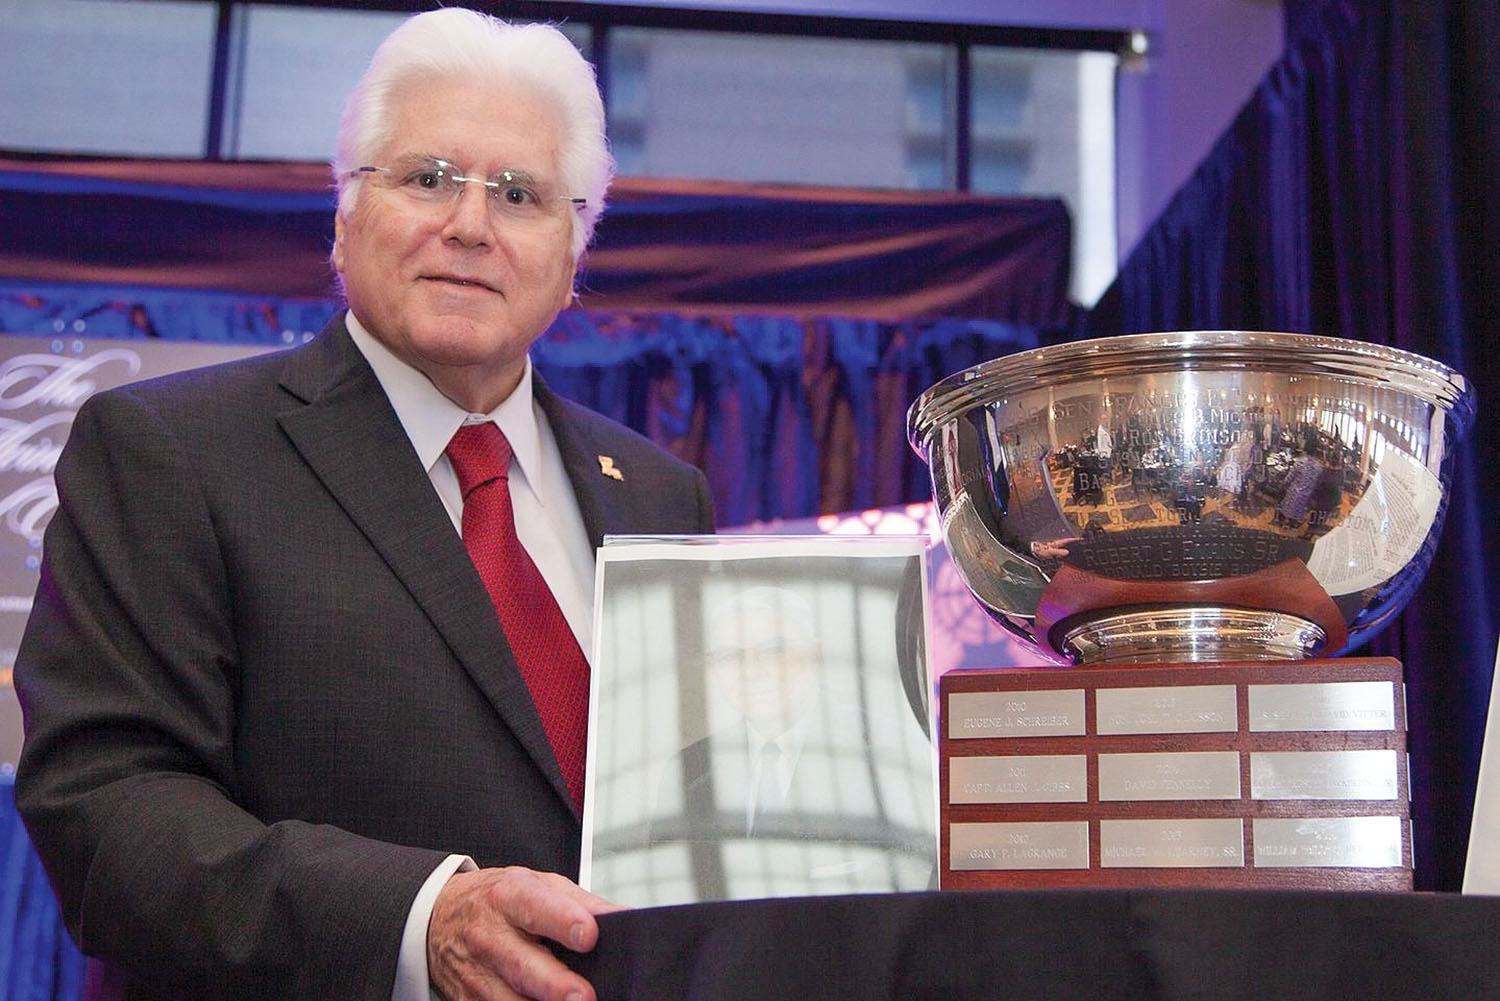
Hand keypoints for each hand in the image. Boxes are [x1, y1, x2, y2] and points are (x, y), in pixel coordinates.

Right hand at [428, 866, 624, 1000]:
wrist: (440, 915)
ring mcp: (476, 973)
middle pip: (522, 964)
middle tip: (584, 996)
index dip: (563, 921)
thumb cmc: (499, 900)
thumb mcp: (538, 885)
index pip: (537, 907)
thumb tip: (625, 920)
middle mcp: (489, 935)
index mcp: (509, 896)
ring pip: (508, 1000)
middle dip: (554, 984)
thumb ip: (582, 903)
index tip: (589, 935)